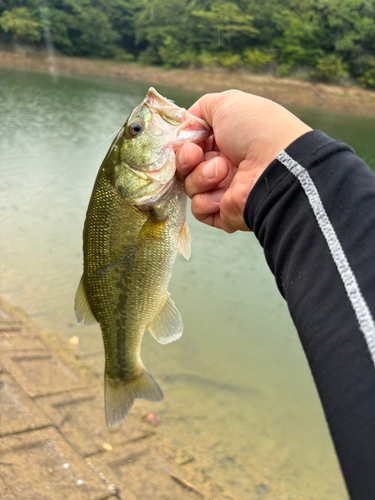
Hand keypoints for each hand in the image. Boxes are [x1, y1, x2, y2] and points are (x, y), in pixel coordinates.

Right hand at [176, 90, 311, 232]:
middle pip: (185, 165)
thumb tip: (186, 123)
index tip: (187, 138)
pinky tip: (223, 193)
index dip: (184, 141)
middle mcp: (224, 164)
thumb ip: (202, 108)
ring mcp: (224, 190)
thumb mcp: (227, 103)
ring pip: (189, 185)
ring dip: (201, 176)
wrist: (275, 167)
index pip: (191, 143)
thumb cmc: (255, 131)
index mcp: (226, 140)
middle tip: (195, 155)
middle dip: (185, 158)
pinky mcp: (223, 212)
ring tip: (223, 171)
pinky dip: (206, 200)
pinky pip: (198, 208)